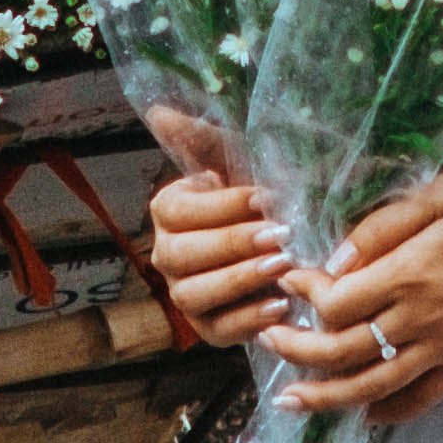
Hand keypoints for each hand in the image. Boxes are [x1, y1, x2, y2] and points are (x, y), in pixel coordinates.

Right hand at [138, 102, 293, 348]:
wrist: (280, 243)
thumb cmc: (256, 196)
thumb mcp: (233, 160)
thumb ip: (199, 137)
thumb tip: (159, 112)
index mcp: (167, 212)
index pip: (178, 212)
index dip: (220, 207)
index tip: (263, 198)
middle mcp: (166, 255)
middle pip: (182, 255)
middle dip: (232, 244)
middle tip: (279, 235)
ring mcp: (184, 294)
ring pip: (194, 294)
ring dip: (239, 280)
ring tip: (282, 265)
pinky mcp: (207, 329)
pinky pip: (219, 330)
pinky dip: (249, 319)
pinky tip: (281, 303)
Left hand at [272, 168, 442, 424]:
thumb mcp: (442, 194)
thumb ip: (384, 226)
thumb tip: (337, 257)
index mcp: (413, 272)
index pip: (337, 301)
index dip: (304, 295)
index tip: (288, 281)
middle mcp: (424, 318)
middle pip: (343, 350)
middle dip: (296, 350)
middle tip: (267, 341)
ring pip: (374, 385)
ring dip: (326, 396)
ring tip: (291, 401)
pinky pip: (423, 398)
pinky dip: (390, 412)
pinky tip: (364, 415)